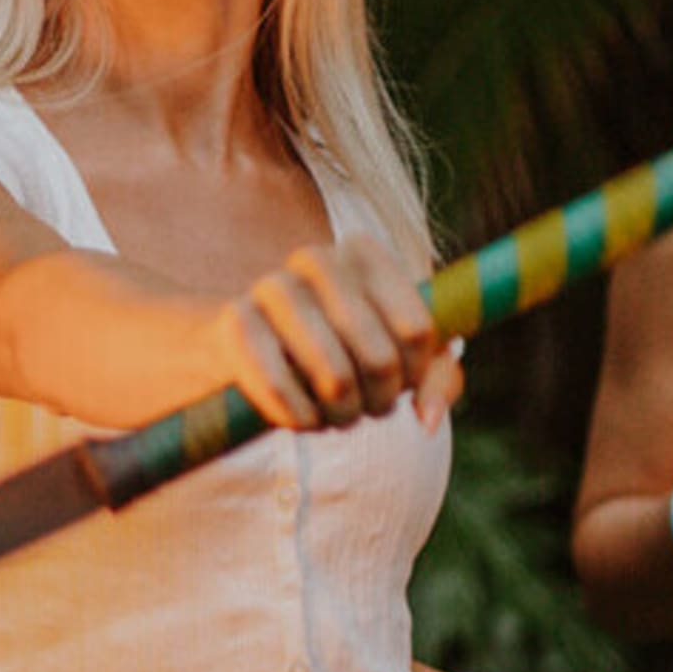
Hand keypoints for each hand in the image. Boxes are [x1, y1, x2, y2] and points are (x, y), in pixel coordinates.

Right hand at [197, 239, 441, 430]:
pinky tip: (301, 417)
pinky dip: (301, 419)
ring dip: (342, 415)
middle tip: (367, 408)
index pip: (418, 331)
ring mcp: (272, 287)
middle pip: (380, 358)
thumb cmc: (337, 348)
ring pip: (335, 377)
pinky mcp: (235, 322)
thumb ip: (436, 376)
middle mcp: (317, 257)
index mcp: (364, 252)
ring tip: (336, 413)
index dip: (416, 375)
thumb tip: (428, 419)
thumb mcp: (396, 353)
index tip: (402, 382)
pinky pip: (283, 390)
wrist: (245, 345)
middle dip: (379, 401)